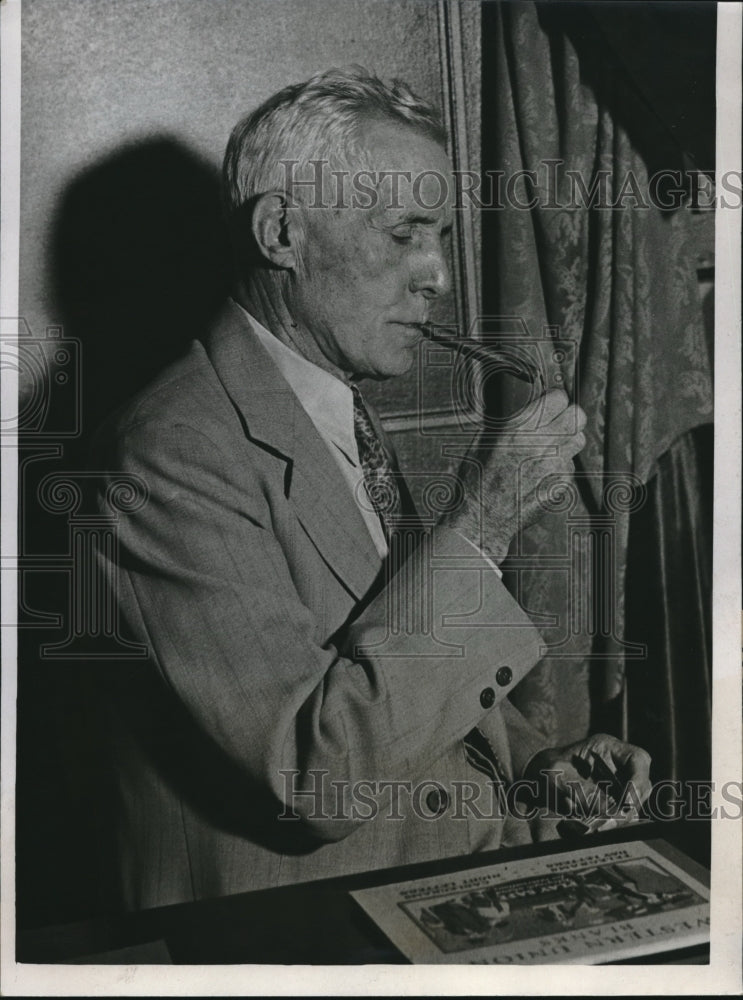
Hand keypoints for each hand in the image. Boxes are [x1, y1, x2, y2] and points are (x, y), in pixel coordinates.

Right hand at [444, 389, 585, 562]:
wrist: (483, 518)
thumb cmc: (477, 482)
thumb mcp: (482, 442)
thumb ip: (508, 424)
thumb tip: (525, 410)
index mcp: (519, 429)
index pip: (558, 399)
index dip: (555, 400)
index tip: (551, 405)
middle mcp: (541, 445)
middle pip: (577, 416)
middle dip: (569, 416)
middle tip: (559, 422)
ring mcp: (554, 466)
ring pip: (579, 440)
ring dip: (568, 440)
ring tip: (552, 447)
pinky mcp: (561, 485)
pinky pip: (570, 466)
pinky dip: (561, 466)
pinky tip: (544, 472)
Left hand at [523, 733, 651, 828]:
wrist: (535, 779)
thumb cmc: (546, 770)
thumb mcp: (559, 777)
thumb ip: (583, 793)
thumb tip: (609, 813)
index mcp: (608, 748)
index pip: (638, 759)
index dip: (638, 780)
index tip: (627, 802)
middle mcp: (618, 765)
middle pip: (642, 785)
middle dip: (629, 806)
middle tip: (609, 822)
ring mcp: (618, 783)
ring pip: (633, 804)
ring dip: (618, 818)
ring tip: (596, 827)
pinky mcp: (613, 801)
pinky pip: (620, 815)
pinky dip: (608, 823)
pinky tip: (591, 827)